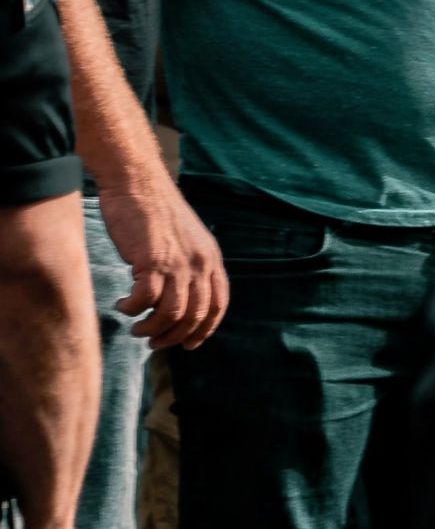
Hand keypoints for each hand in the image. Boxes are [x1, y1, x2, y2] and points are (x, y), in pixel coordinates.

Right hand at [99, 170, 223, 347]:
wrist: (138, 183)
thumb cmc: (155, 212)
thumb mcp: (186, 240)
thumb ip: (189, 265)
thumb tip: (180, 296)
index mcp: (211, 259)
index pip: (218, 305)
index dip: (205, 329)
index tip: (189, 344)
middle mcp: (200, 263)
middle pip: (196, 315)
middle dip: (175, 336)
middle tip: (155, 343)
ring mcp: (177, 263)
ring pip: (171, 313)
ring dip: (152, 328)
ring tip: (137, 330)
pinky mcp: (151, 260)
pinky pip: (144, 299)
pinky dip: (133, 309)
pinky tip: (123, 306)